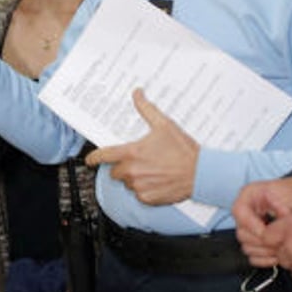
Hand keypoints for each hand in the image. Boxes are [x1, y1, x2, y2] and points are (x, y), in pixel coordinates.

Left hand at [86, 89, 197, 204]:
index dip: (94, 158)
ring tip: (152, 170)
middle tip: (140, 161)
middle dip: (123, 166)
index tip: (90, 160)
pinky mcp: (147, 198)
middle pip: (115, 171)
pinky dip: (144, 189)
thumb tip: (137, 94)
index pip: (103, 156)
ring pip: (127, 182)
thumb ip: (146, 109)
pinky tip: (157, 181)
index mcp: (132, 153)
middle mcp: (132, 171)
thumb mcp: (164, 125)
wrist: (201, 173)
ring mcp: (139, 186)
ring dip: (134, 177)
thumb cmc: (183, 151)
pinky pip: (138, 194)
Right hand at [233, 176, 291, 266]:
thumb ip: (283, 205)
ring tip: (281, 248)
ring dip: (264, 251)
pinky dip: (264, 259)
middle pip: (242, 234)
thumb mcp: (289, 193)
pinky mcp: (255, 241)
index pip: (240, 213)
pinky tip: (277, 256)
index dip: (254, 226)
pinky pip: (252, 256)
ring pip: (247, 247)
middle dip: (262, 241)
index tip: (270, 233)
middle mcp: (244, 214)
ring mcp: (248, 229)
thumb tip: (282, 216)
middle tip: (279, 242)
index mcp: (247, 196)